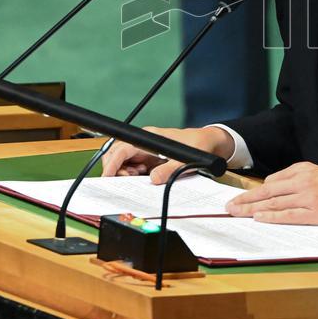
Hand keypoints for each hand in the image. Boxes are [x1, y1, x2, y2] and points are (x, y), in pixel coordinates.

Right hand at [100, 126, 233, 182]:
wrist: (210, 143)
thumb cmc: (197, 144)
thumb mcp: (186, 159)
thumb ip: (170, 169)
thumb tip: (153, 179)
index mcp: (148, 138)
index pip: (122, 148)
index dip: (113, 162)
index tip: (108, 176)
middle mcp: (144, 144)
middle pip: (117, 155)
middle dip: (116, 169)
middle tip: (127, 180)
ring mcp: (146, 152)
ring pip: (123, 163)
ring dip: (124, 174)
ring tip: (138, 179)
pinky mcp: (150, 161)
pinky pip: (133, 169)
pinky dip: (133, 177)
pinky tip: (144, 180)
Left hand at [226, 162, 317, 225]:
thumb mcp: (315, 173)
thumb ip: (293, 178)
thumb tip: (270, 187)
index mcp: (301, 169)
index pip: (270, 181)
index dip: (252, 192)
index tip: (237, 198)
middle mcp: (303, 181)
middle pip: (267, 191)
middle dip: (245, 200)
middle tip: (228, 207)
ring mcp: (308, 197)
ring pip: (274, 203)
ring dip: (252, 209)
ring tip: (236, 213)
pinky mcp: (315, 213)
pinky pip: (289, 215)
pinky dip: (272, 217)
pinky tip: (258, 218)